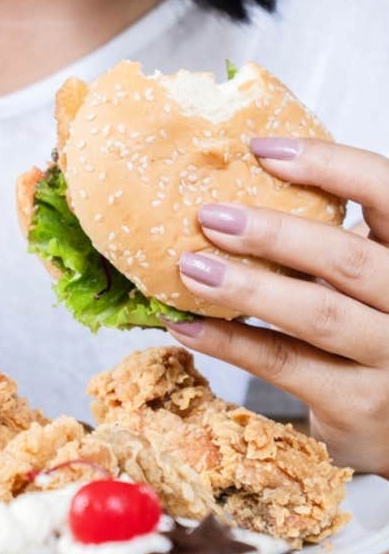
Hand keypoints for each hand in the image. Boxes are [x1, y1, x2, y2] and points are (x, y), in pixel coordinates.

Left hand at [163, 137, 388, 476]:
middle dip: (272, 232)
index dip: (329, 165)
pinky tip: (184, 324)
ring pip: (316, 313)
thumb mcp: (364, 276)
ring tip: (190, 267)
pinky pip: (282, 363)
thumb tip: (228, 190)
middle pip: (347, 257)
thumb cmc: (368, 329)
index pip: (388, 193)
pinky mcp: (359, 404)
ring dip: (245, 287)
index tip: (262, 149)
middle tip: (209, 216)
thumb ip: (325, 239)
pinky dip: (227, 342)